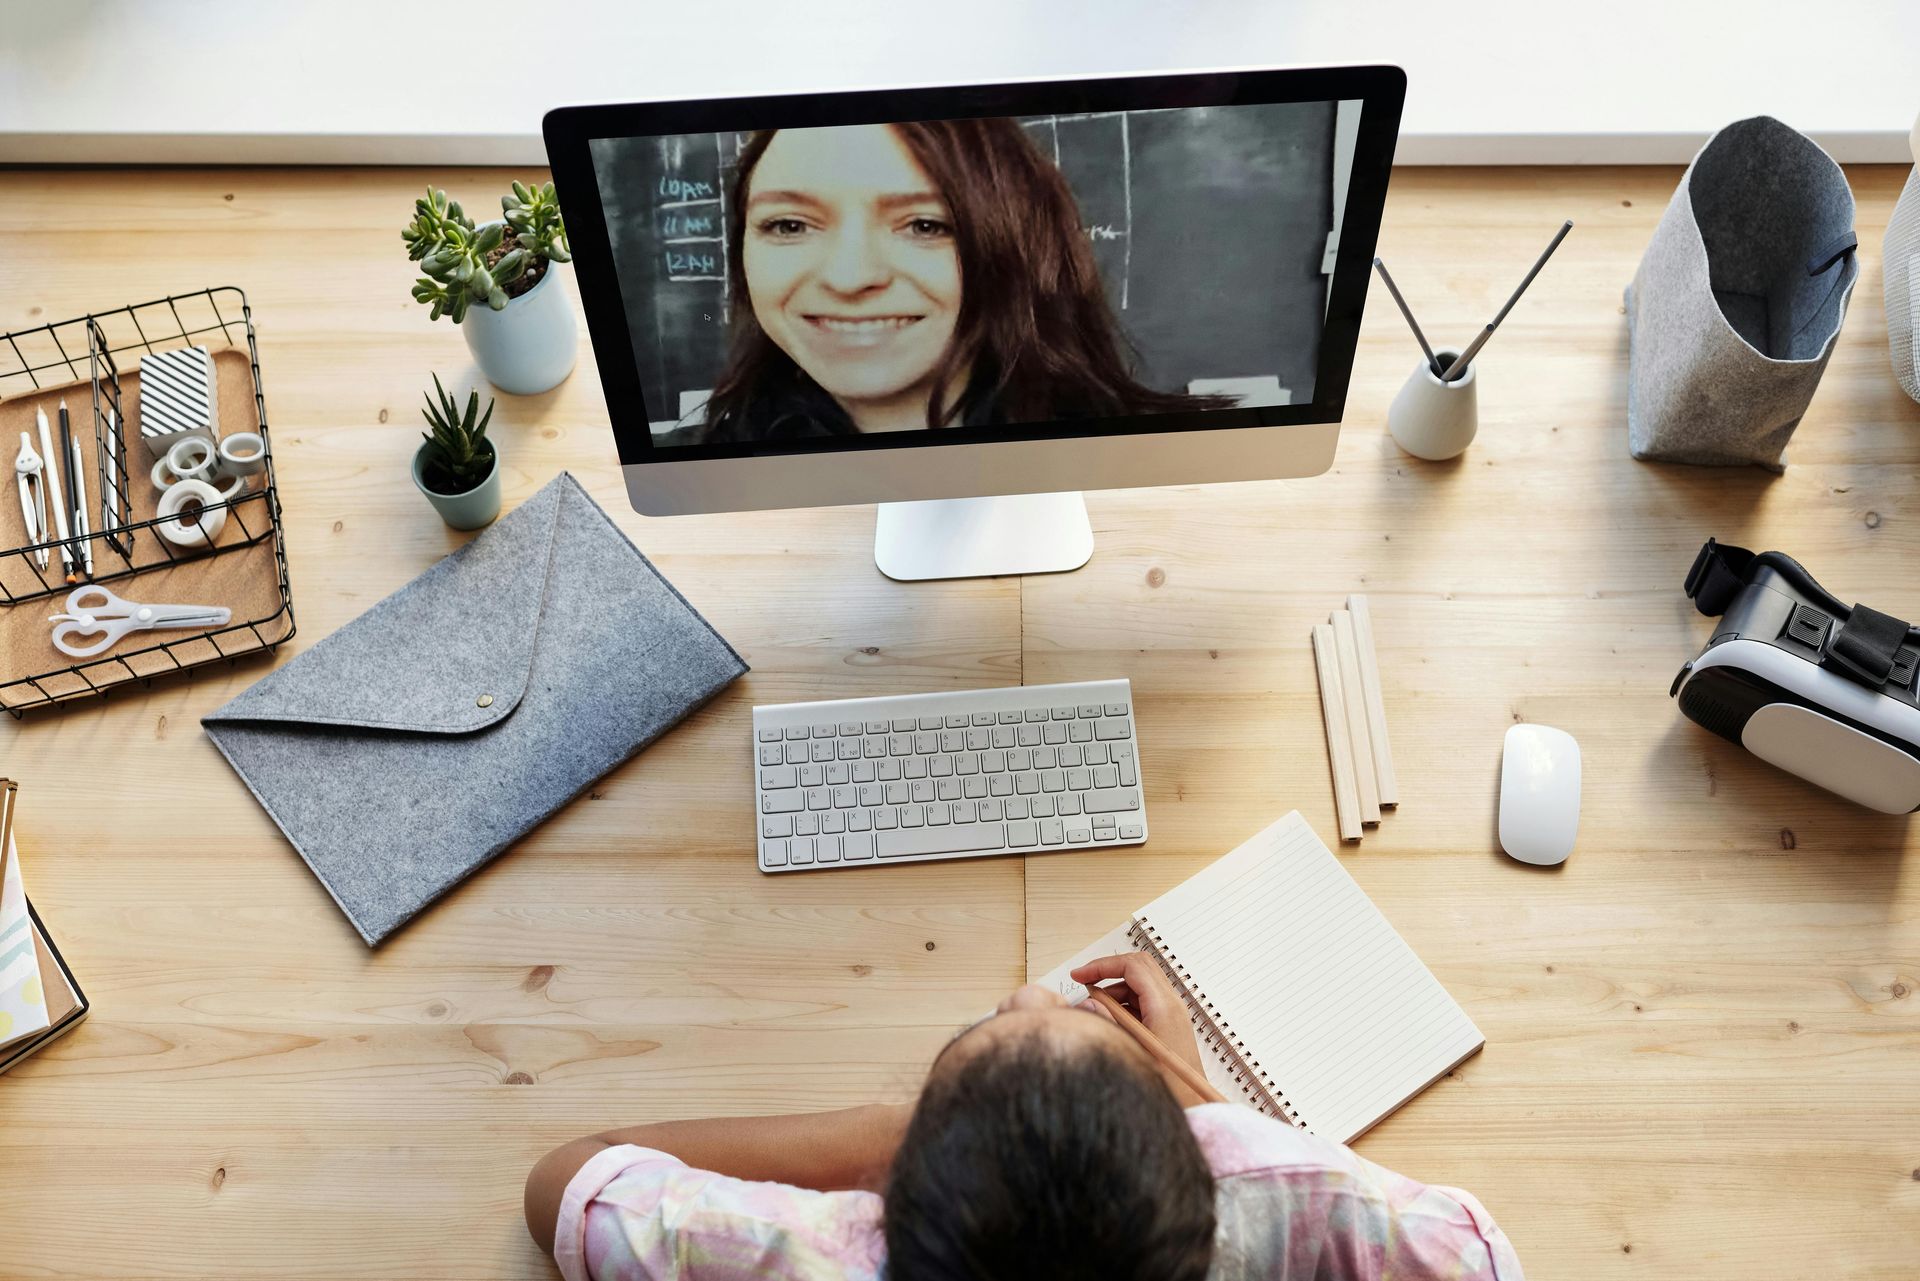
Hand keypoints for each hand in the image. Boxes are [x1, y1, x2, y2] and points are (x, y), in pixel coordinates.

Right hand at [1069, 952, 1209, 1099]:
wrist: (1192, 1103)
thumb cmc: (1168, 1085)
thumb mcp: (1130, 1050)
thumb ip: (1108, 1022)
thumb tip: (1088, 1003)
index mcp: (1164, 1007)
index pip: (1132, 967)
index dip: (1102, 966)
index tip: (1081, 975)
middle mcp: (1171, 1004)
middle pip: (1138, 966)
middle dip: (1108, 970)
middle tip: (1084, 981)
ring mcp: (1171, 1011)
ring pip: (1139, 981)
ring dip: (1114, 988)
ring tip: (1095, 1009)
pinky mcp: (1169, 1020)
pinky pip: (1143, 998)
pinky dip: (1123, 1002)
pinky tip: (1110, 1020)